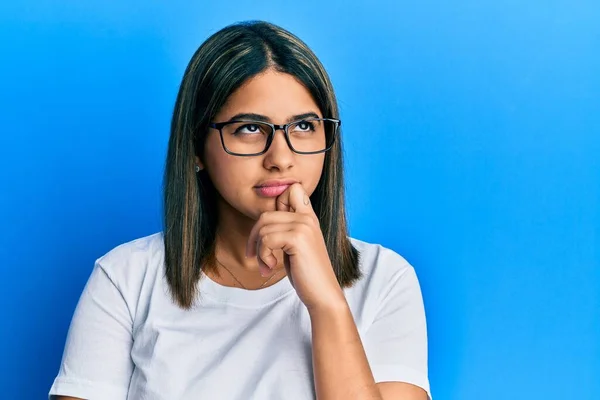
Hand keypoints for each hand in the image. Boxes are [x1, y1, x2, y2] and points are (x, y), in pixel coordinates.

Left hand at [246, 183, 345, 310]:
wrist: (323, 294)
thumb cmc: (306, 273)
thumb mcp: (295, 245)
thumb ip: (285, 228)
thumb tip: (263, 219)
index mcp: (309, 217)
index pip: (292, 189)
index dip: (275, 206)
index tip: (271, 232)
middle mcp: (308, 217)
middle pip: (266, 214)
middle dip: (254, 237)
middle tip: (255, 255)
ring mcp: (304, 226)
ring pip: (263, 228)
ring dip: (258, 250)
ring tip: (266, 265)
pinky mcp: (298, 238)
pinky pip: (266, 239)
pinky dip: (263, 256)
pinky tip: (270, 267)